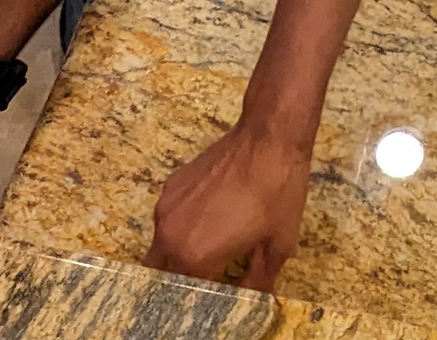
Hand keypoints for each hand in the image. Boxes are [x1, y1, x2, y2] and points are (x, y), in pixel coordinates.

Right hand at [147, 119, 311, 291]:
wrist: (269, 138)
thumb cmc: (277, 194)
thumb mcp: (277, 245)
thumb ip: (259, 281)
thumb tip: (252, 299)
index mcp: (193, 256)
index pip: (183, 293)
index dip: (198, 299)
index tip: (212, 294)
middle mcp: (169, 234)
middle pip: (159, 273)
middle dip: (176, 280)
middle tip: (202, 279)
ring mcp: (166, 206)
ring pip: (160, 244)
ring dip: (177, 253)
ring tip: (209, 247)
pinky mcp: (171, 184)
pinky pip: (169, 216)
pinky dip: (182, 225)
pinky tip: (210, 216)